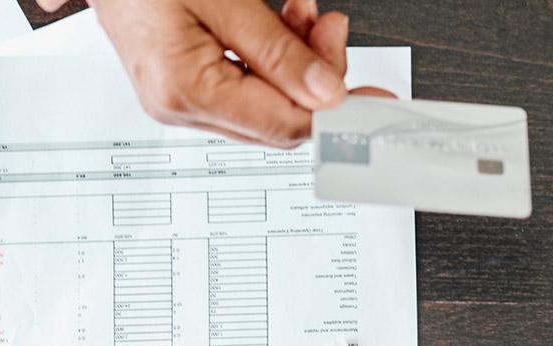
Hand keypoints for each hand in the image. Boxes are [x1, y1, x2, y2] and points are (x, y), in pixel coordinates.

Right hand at [46, 0, 390, 147]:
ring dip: (297, 59)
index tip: (374, 99)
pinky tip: (283, 23)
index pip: (282, 125)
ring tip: (306, 14)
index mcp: (183, 89)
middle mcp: (177, 105)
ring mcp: (178, 99)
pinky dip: (272, 57)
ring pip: (266, 101)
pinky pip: (244, 84)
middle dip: (317, 75)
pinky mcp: (183, 84)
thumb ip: (277, 50)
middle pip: (278, 118)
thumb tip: (326, 94)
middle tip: (332, 28)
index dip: (335, 112)